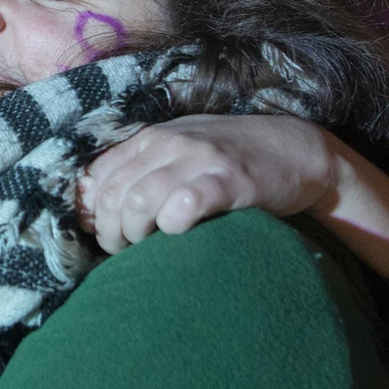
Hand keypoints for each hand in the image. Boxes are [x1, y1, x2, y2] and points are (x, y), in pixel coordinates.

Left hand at [78, 114, 335, 254]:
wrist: (297, 150)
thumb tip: (92, 207)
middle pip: (113, 195)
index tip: (102, 235)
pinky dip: (173, 226)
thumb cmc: (230, 161)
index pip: (95, 177)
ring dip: (135, 234)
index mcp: (150, 138)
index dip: (90, 213)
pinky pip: (185, 205)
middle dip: (110, 232)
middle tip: (124, 250)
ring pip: (140, 201)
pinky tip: (180, 233)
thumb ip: (139, 171)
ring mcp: (200, 159)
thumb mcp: (179, 154)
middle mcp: (170, 143)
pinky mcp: (230, 179)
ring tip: (146, 247)